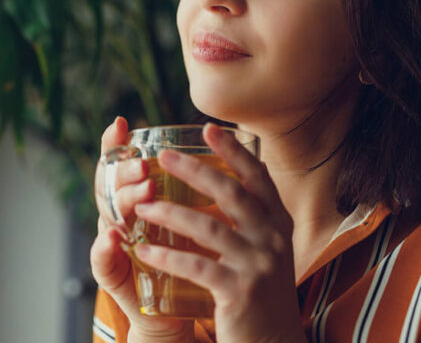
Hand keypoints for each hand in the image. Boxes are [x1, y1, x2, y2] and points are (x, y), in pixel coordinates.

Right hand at [90, 116, 194, 341]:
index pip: (123, 165)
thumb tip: (242, 153)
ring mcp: (115, 244)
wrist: (179, 314)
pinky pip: (102, 259)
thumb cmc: (192, 260)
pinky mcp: (113, 275)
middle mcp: (123, 217)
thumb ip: (207, 192)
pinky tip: (113, 239)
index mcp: (140, 199)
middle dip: (125, 170)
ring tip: (144, 193)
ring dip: (123, 200)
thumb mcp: (199, 221)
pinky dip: (105, 248)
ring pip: (109, 215)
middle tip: (145, 164)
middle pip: (113, 183)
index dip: (116, 143)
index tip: (121, 122)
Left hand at [132, 123, 306, 342]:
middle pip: (232, 193)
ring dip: (171, 213)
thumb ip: (250, 219)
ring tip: (141, 206)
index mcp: (279, 223)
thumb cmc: (261, 291)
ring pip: (209, 228)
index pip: (257, 178)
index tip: (208, 128)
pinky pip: (197, 267)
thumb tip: (222, 182)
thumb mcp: (266, 249)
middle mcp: (274, 239)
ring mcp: (258, 265)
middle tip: (163, 156)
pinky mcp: (240, 291)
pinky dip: (167, 257)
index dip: (233, 151)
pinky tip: (144, 250)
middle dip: (195, 170)